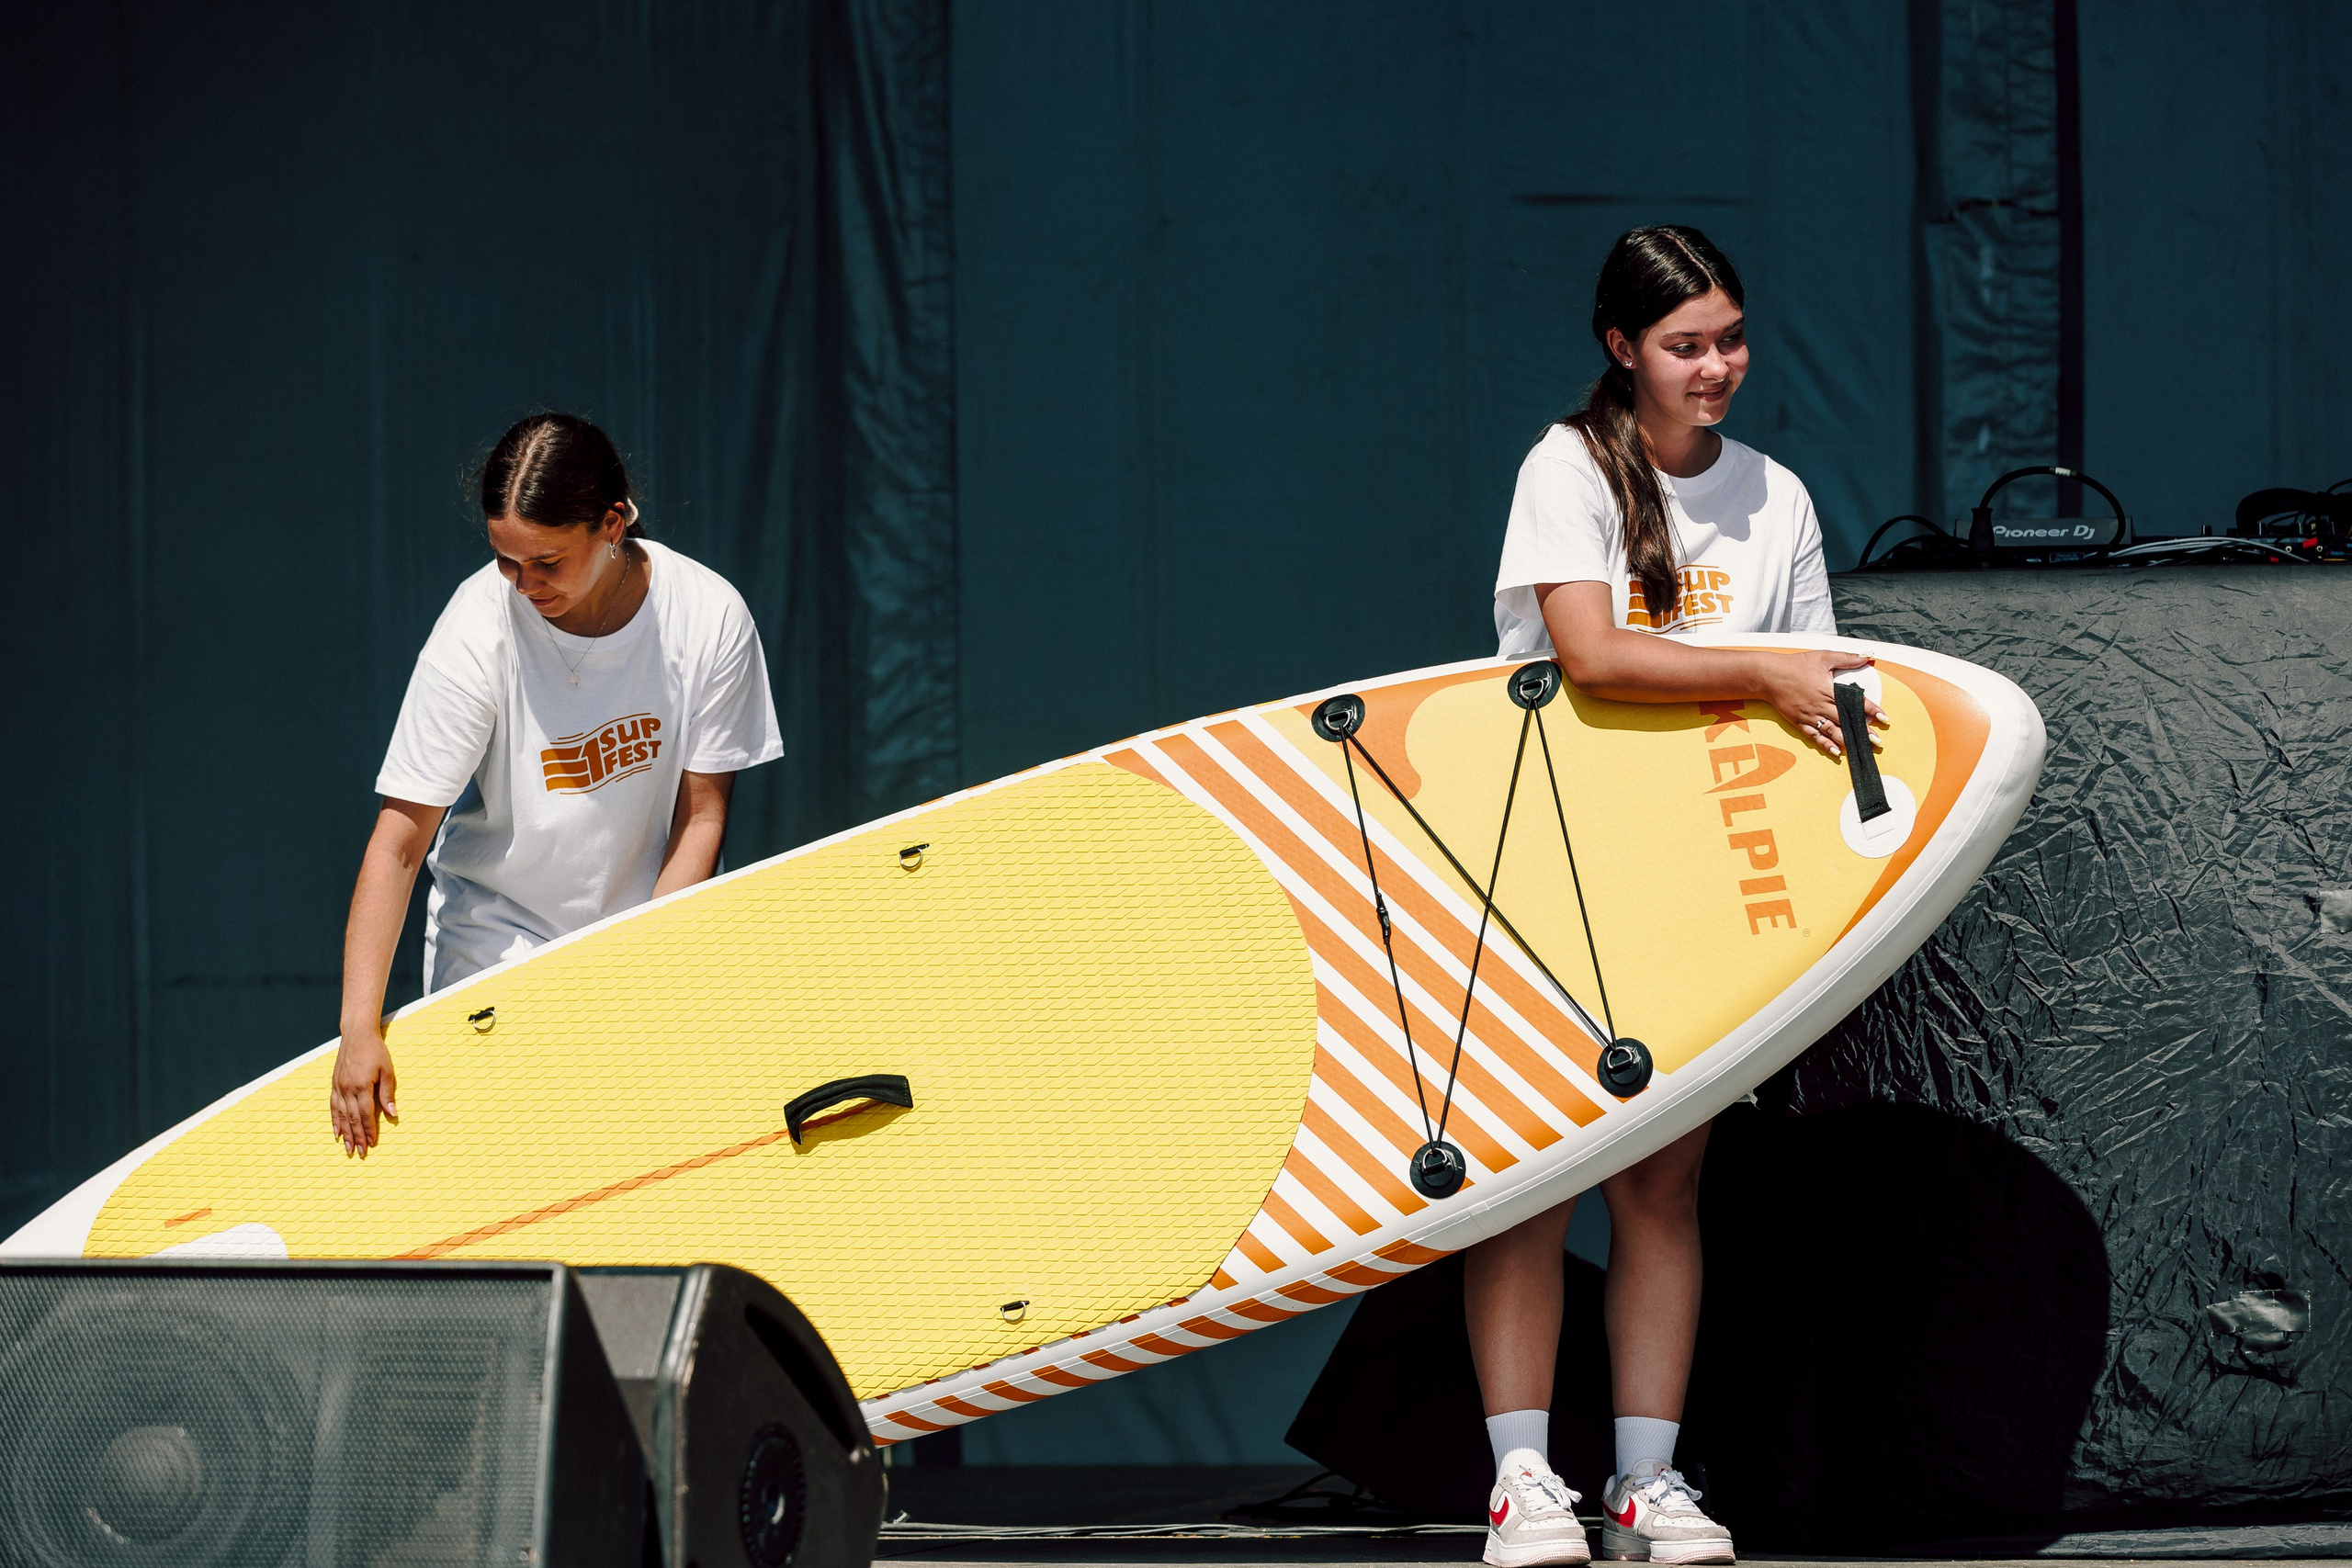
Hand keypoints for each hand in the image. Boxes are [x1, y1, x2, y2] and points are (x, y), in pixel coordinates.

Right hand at [330, 1020, 397, 1155]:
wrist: (357, 1035)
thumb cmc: (375, 1051)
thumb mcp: (387, 1071)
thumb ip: (387, 1093)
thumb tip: (393, 1114)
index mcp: (362, 1086)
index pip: (366, 1114)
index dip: (369, 1130)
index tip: (372, 1143)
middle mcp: (347, 1089)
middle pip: (352, 1118)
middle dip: (357, 1137)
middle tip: (360, 1152)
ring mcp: (338, 1087)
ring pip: (341, 1115)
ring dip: (345, 1133)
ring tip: (348, 1148)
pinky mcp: (334, 1084)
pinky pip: (333, 1106)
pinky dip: (334, 1121)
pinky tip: (336, 1132)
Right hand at [1755, 651, 1885, 758]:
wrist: (1769, 676)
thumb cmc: (1796, 665)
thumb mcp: (1823, 657)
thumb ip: (1847, 657)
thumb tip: (1868, 656)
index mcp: (1829, 689)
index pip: (1855, 702)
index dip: (1871, 710)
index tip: (1884, 717)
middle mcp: (1821, 705)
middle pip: (1846, 720)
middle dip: (1863, 731)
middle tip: (1877, 741)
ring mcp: (1810, 715)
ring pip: (1832, 731)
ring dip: (1848, 740)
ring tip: (1861, 748)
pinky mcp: (1799, 722)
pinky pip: (1815, 736)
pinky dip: (1826, 744)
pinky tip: (1836, 752)